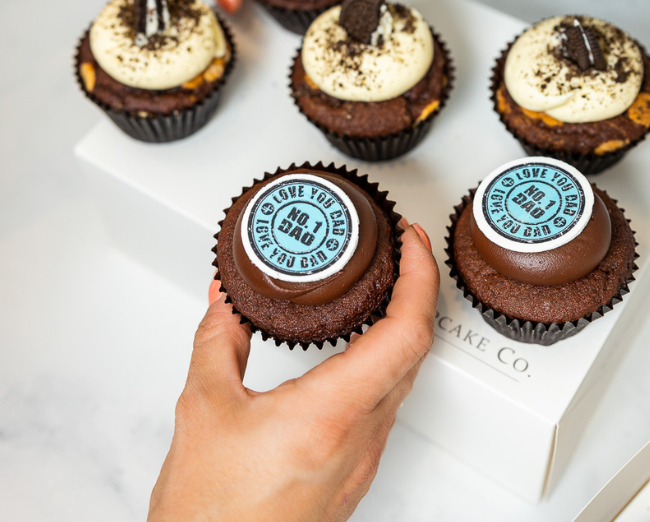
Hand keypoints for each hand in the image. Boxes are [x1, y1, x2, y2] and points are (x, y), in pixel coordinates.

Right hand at [148, 223, 438, 521]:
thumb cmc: (211, 516)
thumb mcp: (204, 408)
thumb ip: (218, 341)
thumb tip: (228, 302)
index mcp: (331, 414)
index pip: (406, 332)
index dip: (419, 277)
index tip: (410, 242)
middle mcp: (360, 438)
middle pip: (416, 349)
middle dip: (416, 289)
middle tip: (400, 252)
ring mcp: (362, 459)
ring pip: (405, 377)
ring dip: (404, 324)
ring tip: (384, 288)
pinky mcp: (353, 471)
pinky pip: (386, 403)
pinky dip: (386, 359)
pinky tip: (361, 346)